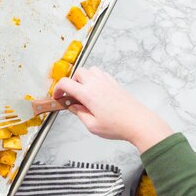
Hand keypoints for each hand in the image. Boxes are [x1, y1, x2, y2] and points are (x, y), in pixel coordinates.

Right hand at [53, 67, 172, 152]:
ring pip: (90, 70)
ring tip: (83, 92)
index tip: (57, 96)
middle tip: (71, 95)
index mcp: (88, 94)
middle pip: (78, 73)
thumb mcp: (92, 125)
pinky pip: (101, 74)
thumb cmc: (118, 125)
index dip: (57, 89)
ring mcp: (107, 82)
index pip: (66, 83)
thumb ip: (79, 114)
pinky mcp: (115, 84)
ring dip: (83, 78)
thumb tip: (73, 107)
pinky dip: (95, 79)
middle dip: (71, 83)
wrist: (138, 122)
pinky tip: (96, 91)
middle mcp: (96, 84)